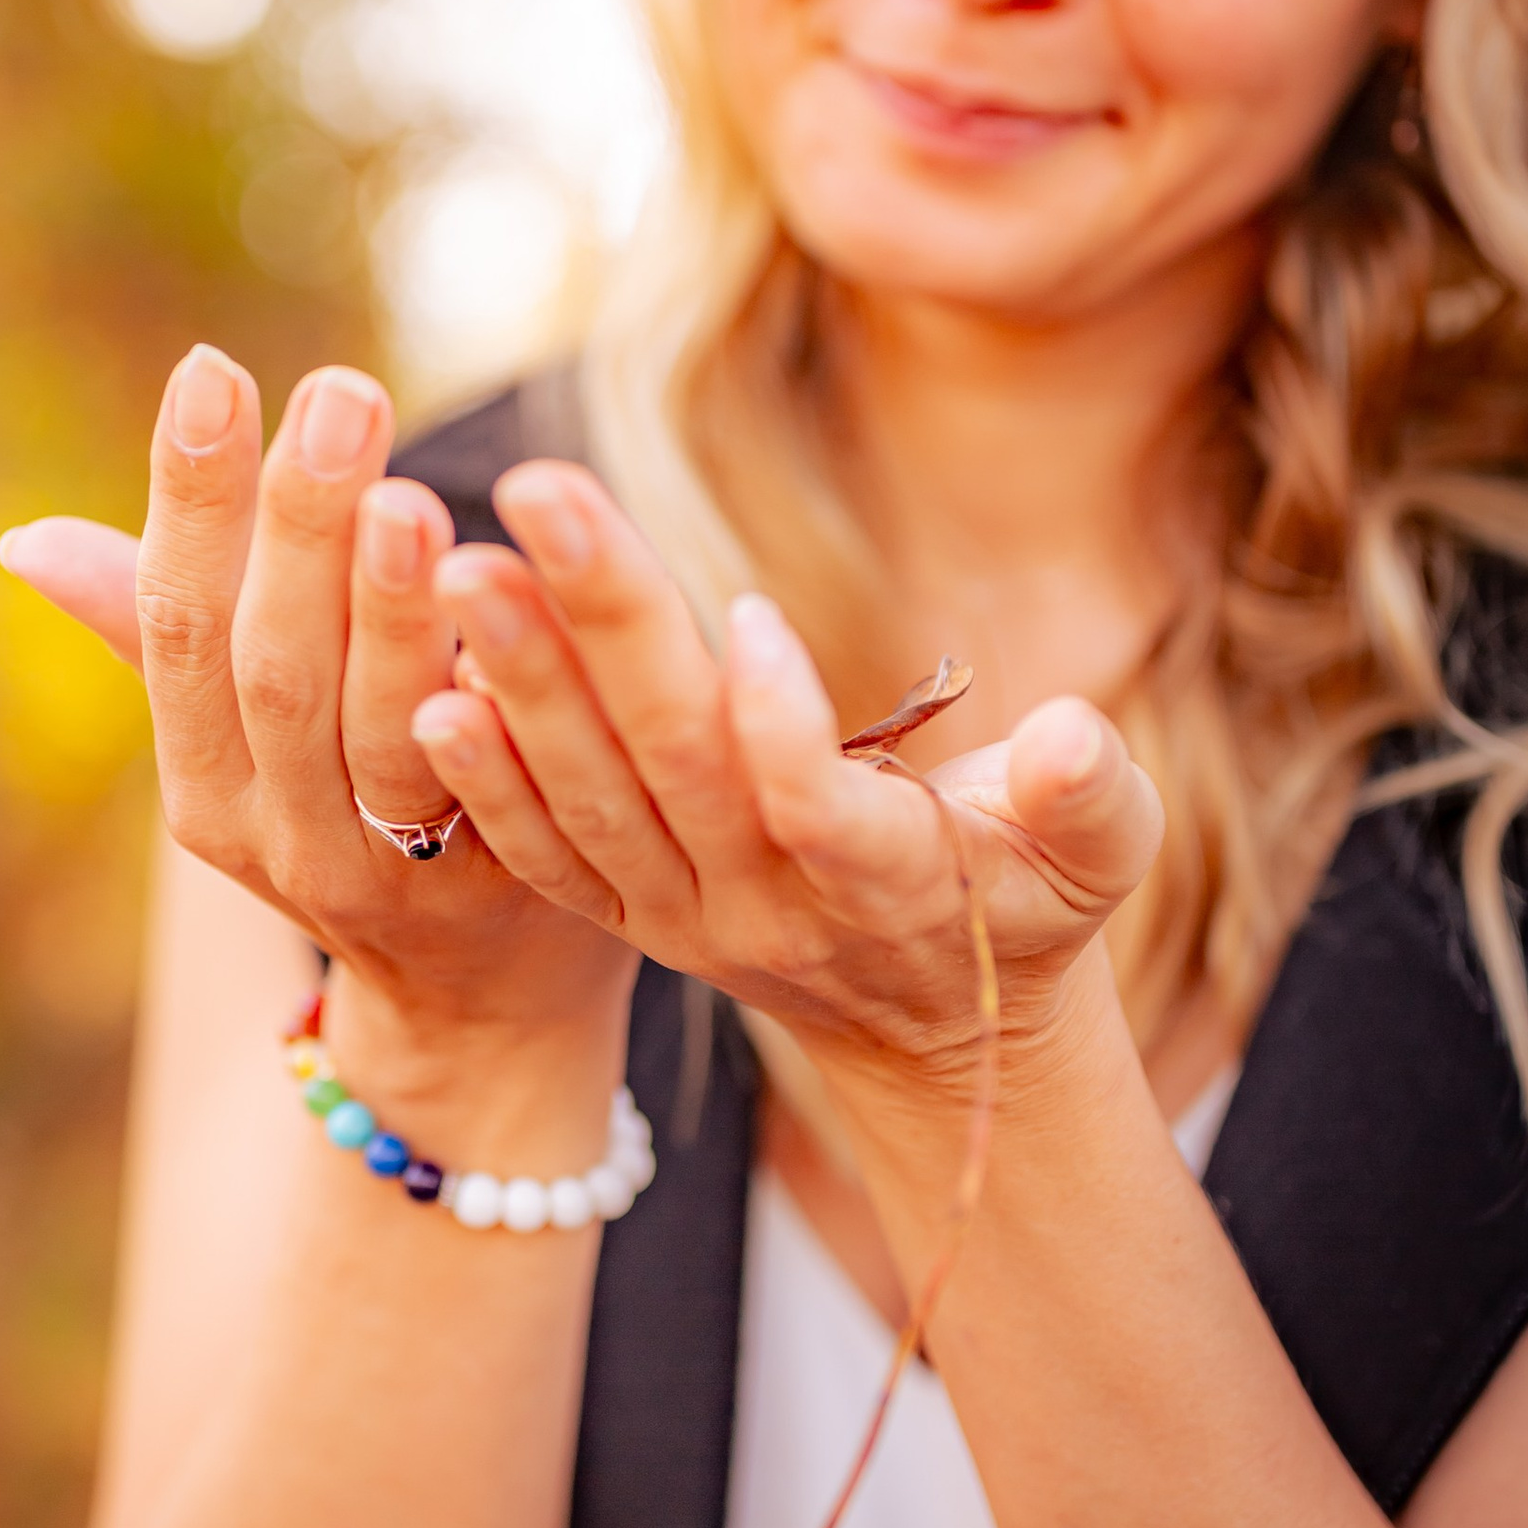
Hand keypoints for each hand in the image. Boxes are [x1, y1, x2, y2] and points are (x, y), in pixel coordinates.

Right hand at [0, 351, 631, 1056]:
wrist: (481, 1004)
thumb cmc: (354, 814)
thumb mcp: (247, 735)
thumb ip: (163, 626)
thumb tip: (22, 541)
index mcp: (206, 787)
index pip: (179, 627)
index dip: (187, 502)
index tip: (210, 366)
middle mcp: (283, 836)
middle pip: (276, 670)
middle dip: (297, 528)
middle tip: (339, 390)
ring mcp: (393, 873)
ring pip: (379, 732)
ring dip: (389, 611)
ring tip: (406, 492)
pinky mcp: (508, 889)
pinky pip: (495, 789)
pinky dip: (491, 701)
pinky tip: (512, 605)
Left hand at [406, 461, 1162, 1112]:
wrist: (936, 1032)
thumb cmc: (1031, 899)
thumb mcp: (1100, 857)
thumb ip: (1090, 797)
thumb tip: (1067, 738)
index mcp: (889, 885)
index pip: (821, 809)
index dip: (784, 724)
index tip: (745, 612)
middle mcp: (769, 908)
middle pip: (677, 765)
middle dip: (606, 625)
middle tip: (541, 495)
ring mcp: (683, 917)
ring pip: (592, 799)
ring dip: (522, 681)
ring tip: (461, 567)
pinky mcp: (627, 913)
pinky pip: (544, 852)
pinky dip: (487, 781)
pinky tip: (426, 690)